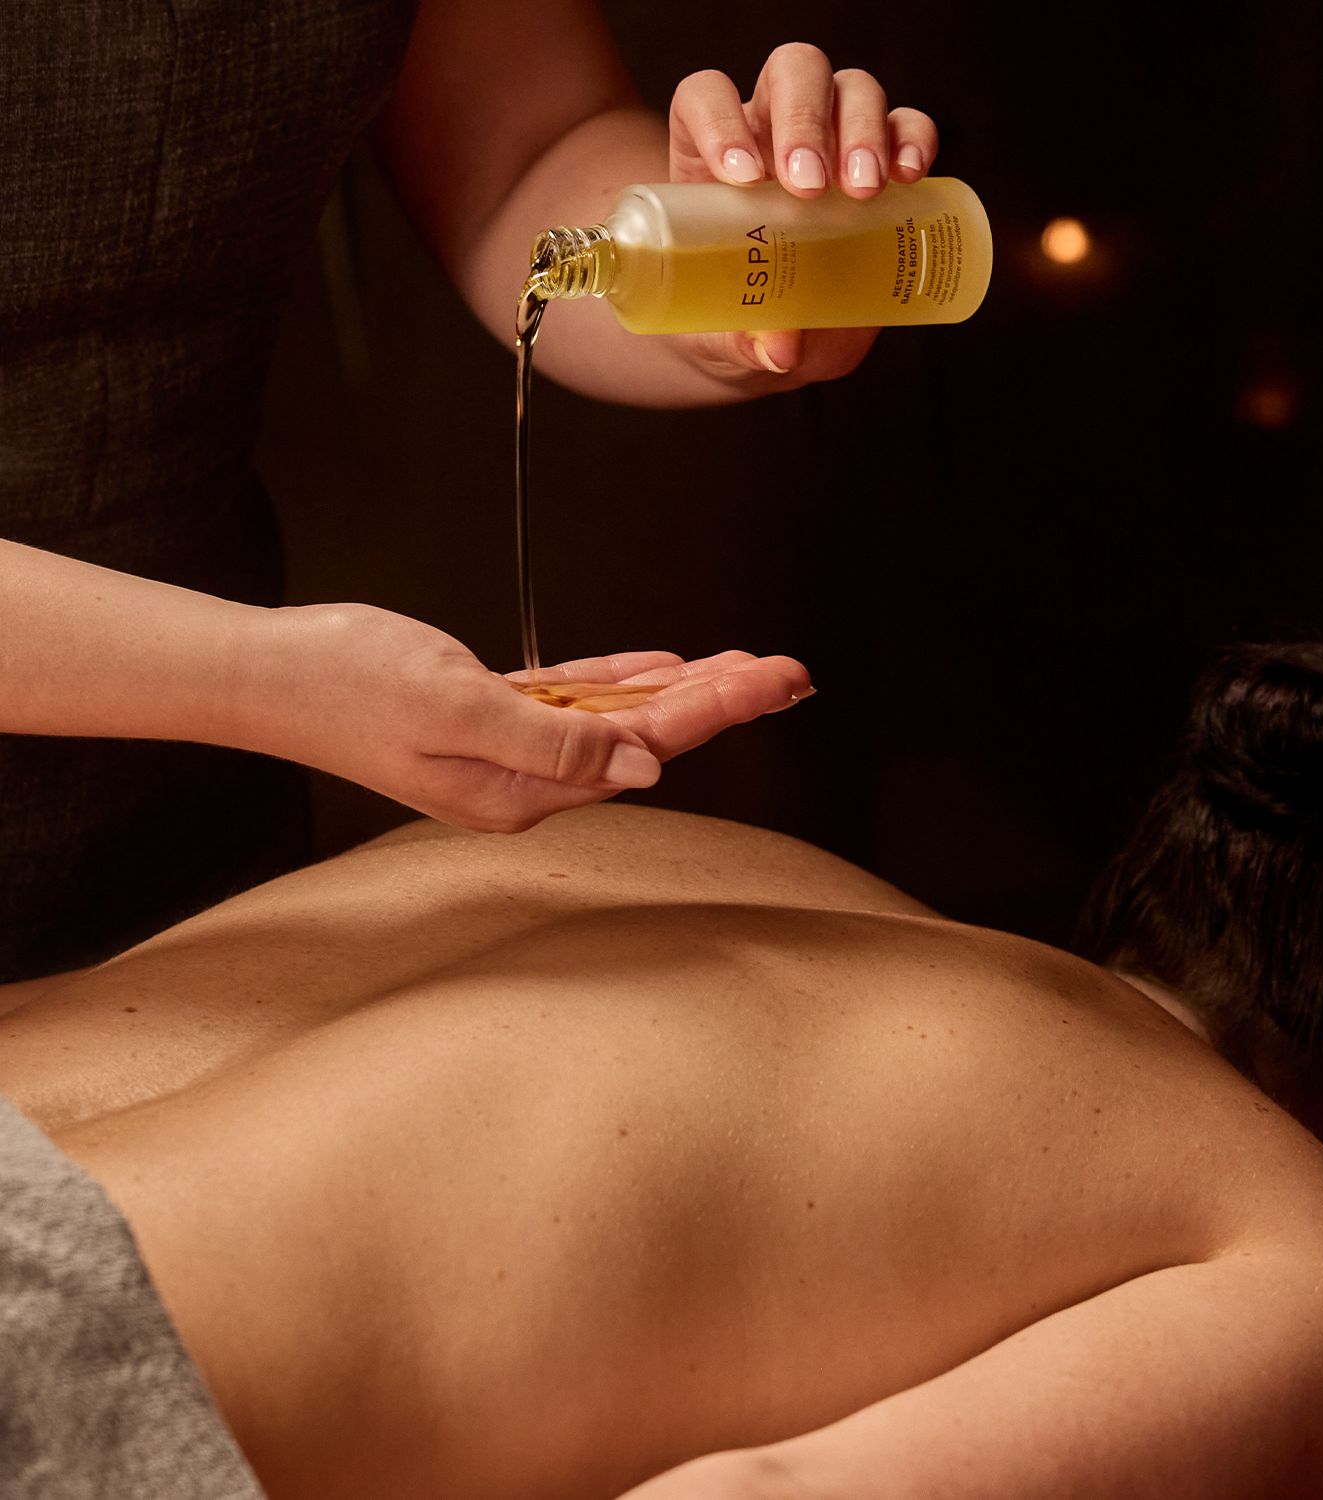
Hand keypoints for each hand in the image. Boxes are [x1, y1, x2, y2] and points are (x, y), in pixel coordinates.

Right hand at [253, 604, 809, 832]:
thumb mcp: (459, 709)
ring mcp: (506, 750)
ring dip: (685, 688)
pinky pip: (574, 700)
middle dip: (724, 700)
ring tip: (750, 666)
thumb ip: (556, 740)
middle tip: (793, 671)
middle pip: (648, 735)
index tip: (776, 680)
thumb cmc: (348, 685)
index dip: (718, 709)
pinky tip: (668, 668)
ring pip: (619, 716)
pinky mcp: (487, 715)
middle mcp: (524, 780)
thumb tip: (646, 764)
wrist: (267, 672)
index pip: (646, 746)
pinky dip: (622, 681)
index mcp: (522, 790)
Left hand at [664, 42, 940, 381]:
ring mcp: (831, 135)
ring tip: (865, 190)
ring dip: (861, 128)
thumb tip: (781, 349)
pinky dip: (914, 138)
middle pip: (790, 73)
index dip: (720, 121)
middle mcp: (771, 126)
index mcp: (711, 152)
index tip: (743, 178)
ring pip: (849, 87)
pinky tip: (912, 176)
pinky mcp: (883, 158)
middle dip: (805, 121)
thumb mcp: (726, 336)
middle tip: (813, 187)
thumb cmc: (736, 319)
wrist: (780, 333)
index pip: (707, 98)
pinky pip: (906, 123)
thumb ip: (744, 339)